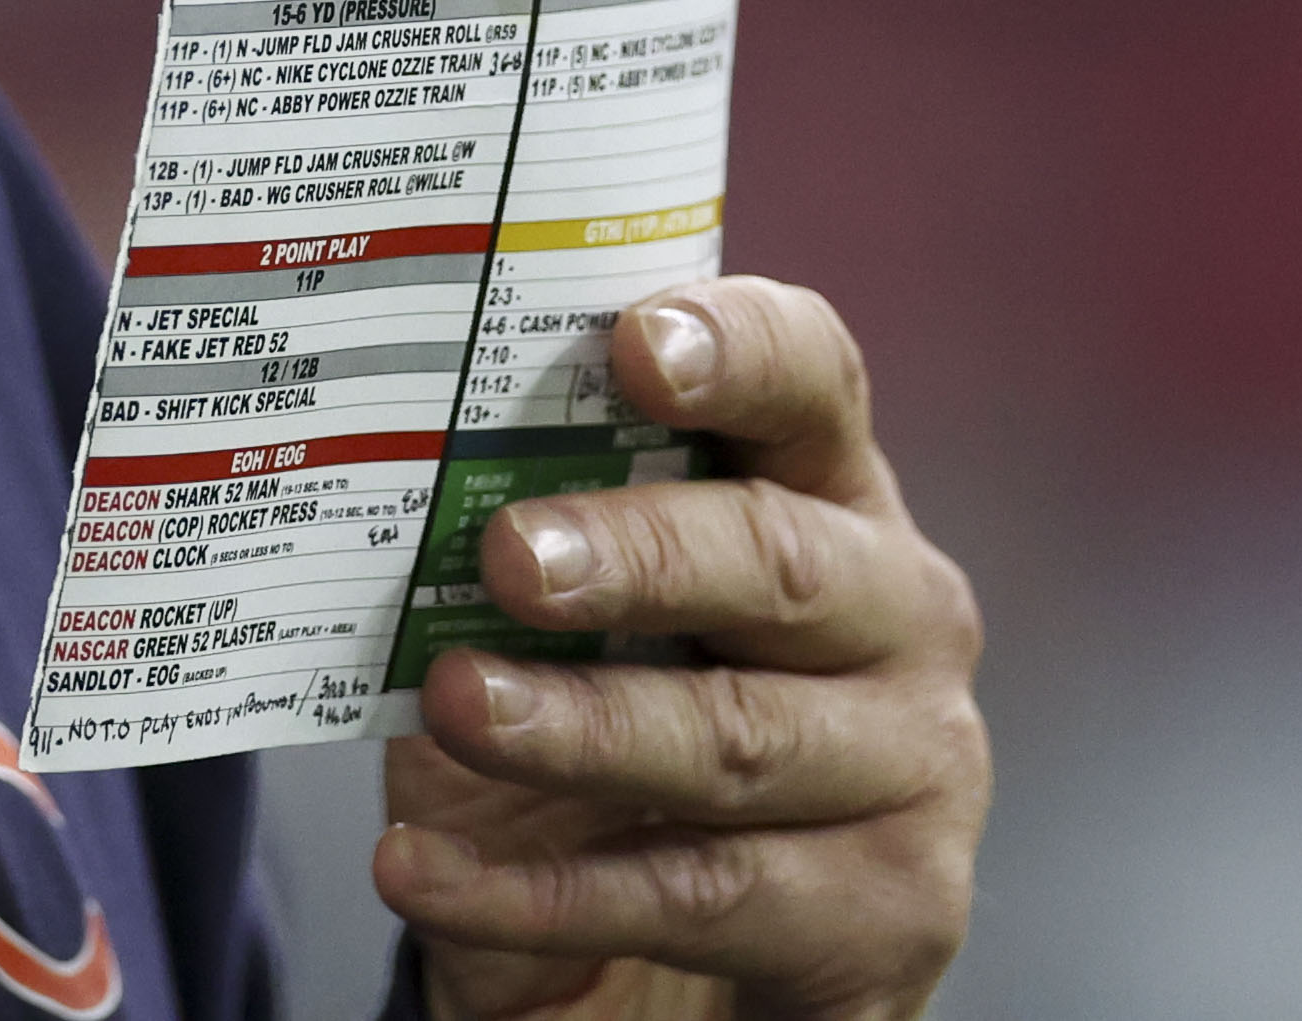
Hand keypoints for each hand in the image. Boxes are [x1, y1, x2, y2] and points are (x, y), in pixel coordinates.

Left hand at [373, 277, 986, 1017]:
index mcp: (827, 494)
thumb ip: (521, 542)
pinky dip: (536, 892)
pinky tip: (421, 870)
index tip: (636, 344)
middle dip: (640, 556)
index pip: (810, 382)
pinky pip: (694, 897)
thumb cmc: (623, 739)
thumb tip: (386, 479)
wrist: (689, 970)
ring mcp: (914, 765)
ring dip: (579, 727)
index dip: (738, 351)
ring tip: (456, 708)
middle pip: (777, 562)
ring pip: (735, 741)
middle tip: (512, 557)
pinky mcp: (890, 910)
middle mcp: (899, 614)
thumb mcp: (569, 628)